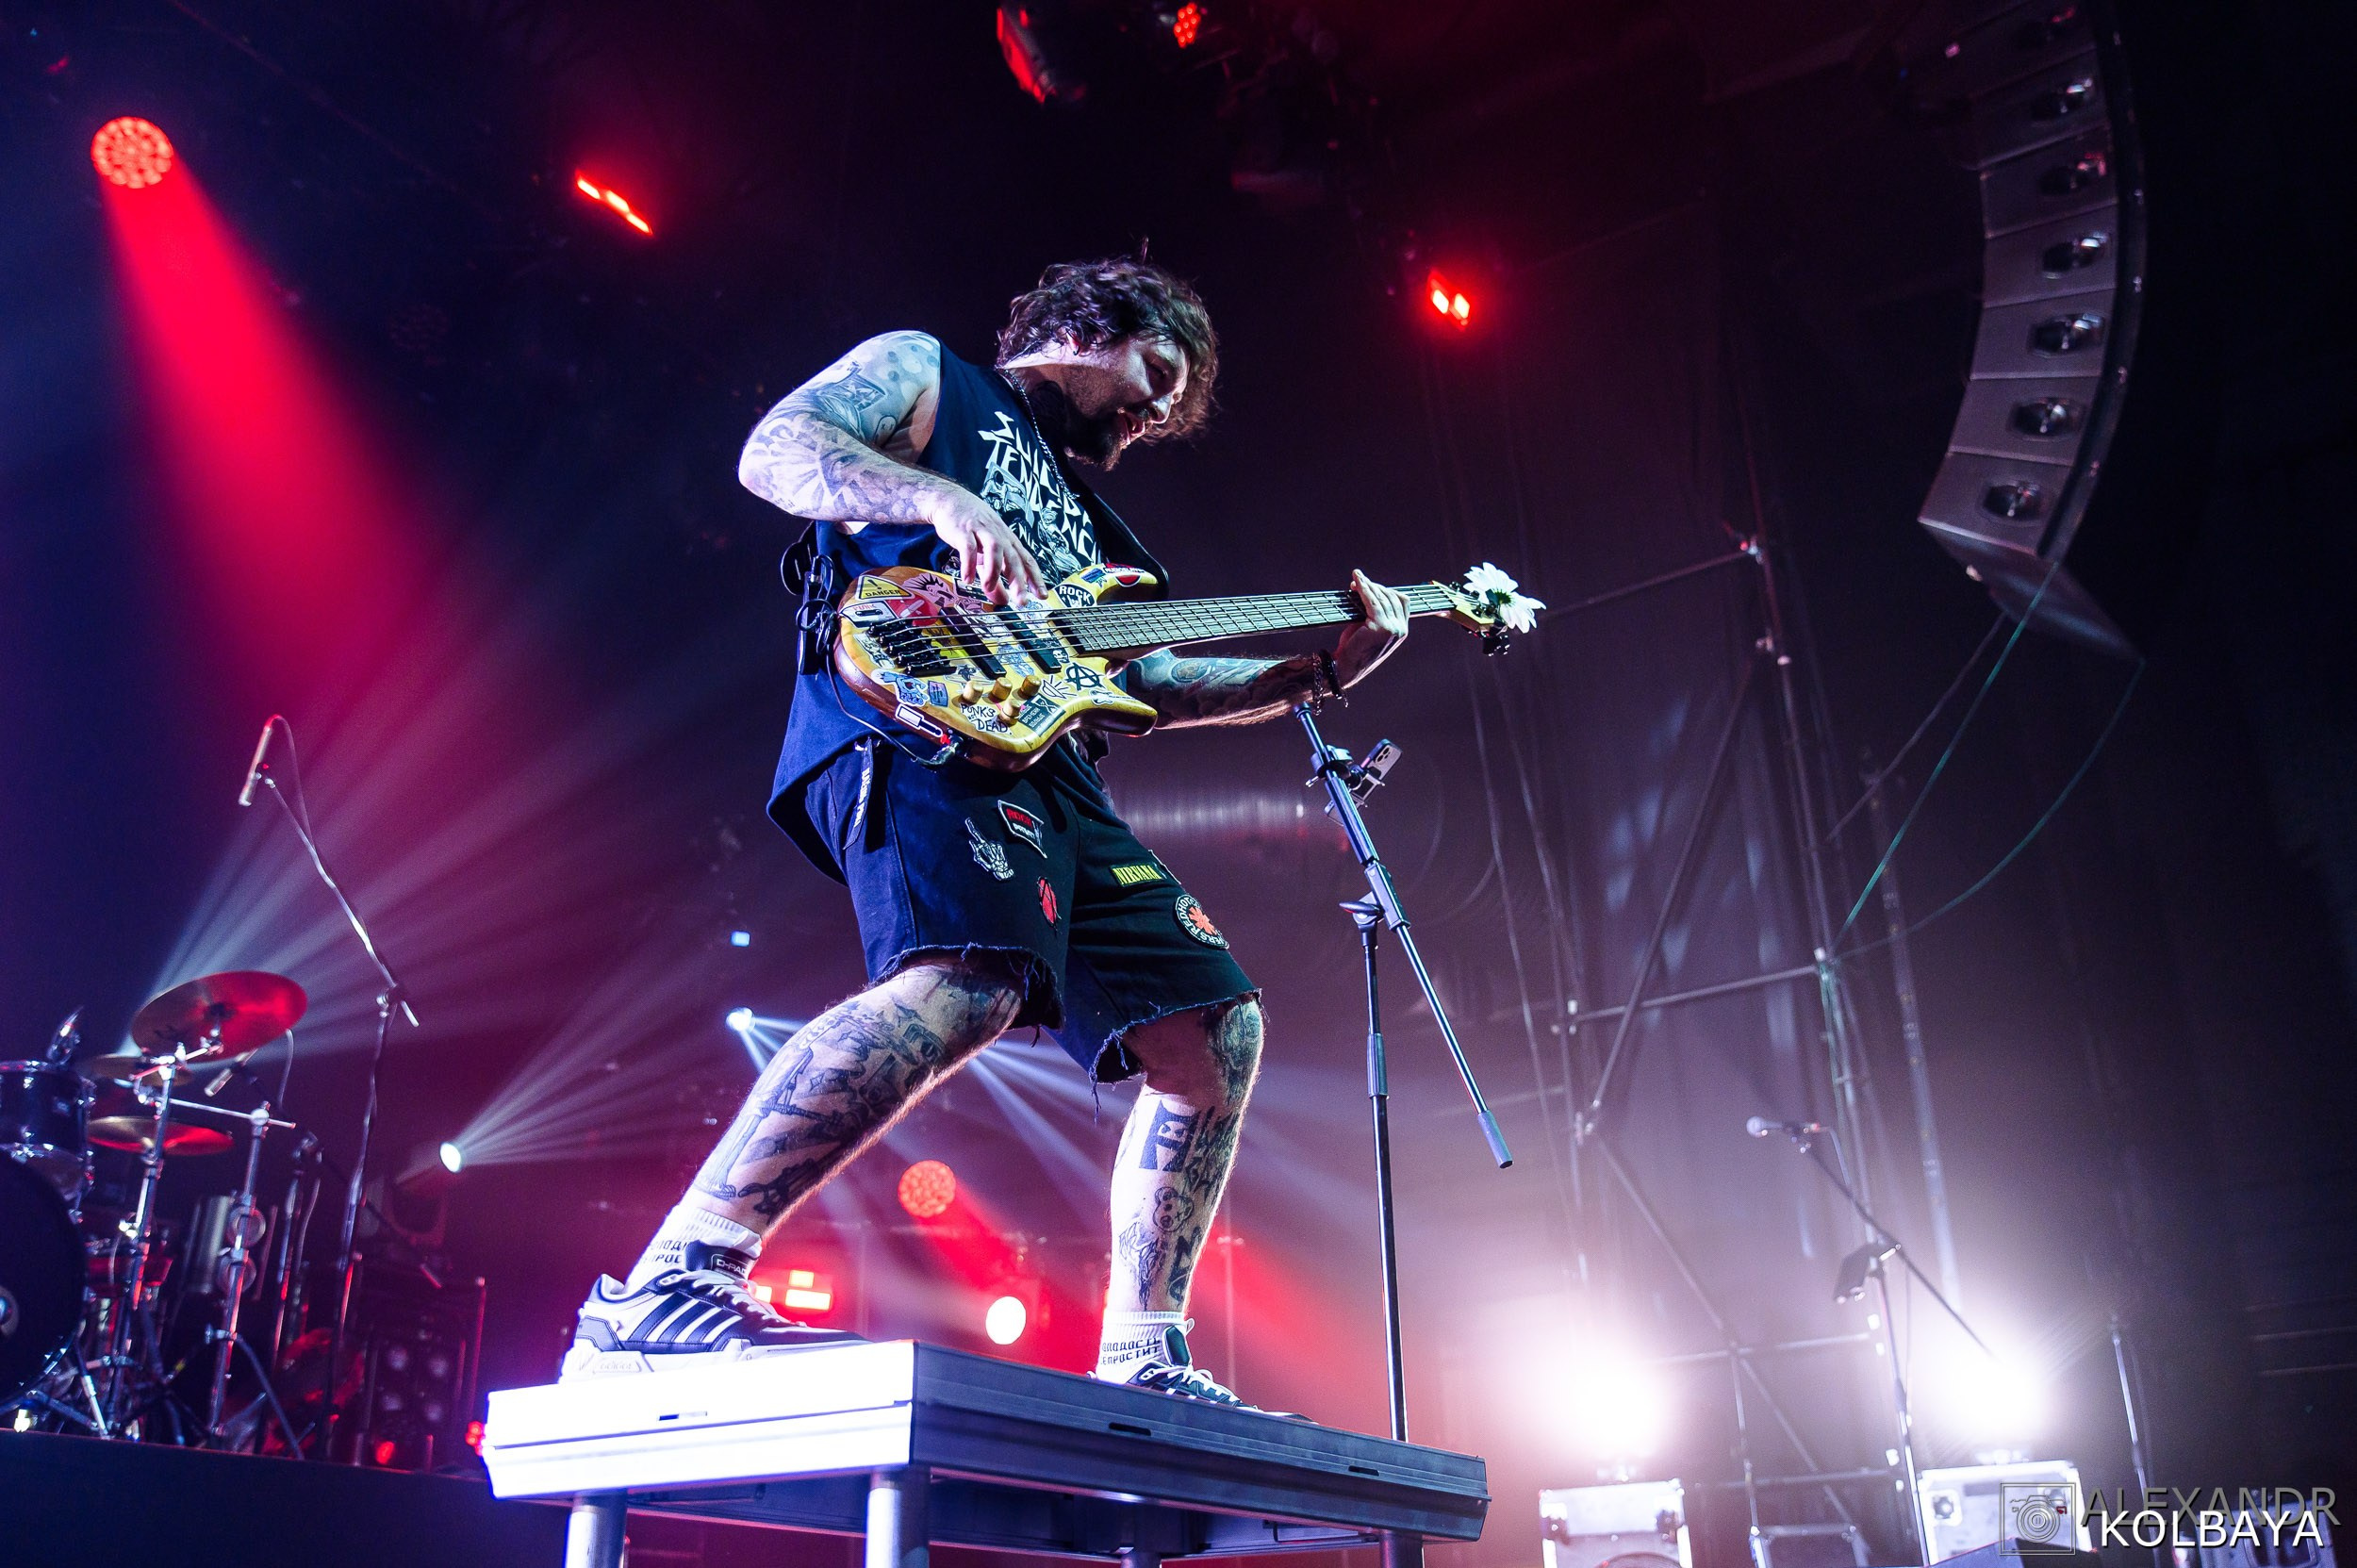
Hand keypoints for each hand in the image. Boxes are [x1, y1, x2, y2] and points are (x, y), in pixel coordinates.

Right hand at [926, 488, 1048, 604]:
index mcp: (1007, 540)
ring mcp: (981, 531)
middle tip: (1021, 600)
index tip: (1042, 595)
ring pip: (994, 549)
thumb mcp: (984, 554)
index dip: (1035, 578)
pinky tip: (967, 578)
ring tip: (988, 587)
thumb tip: (1003, 601)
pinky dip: (968, 564)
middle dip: (1019, 581)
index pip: (1026, 560)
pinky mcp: (963, 530)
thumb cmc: (972, 528)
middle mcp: (998, 535)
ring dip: (993, 571)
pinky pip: (968, 547)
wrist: (950, 501)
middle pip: (1013, 558)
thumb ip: (994, 577)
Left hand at [1332, 568, 1409, 687]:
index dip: (1387, 590)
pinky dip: (1364, 589)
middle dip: (1375, 586)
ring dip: (1368, 585)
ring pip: (1382, 597)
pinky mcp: (1380, 626)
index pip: (1402, 602)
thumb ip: (1376, 613)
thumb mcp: (1370, 628)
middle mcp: (1401, 629)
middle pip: (1392, 597)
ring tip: (1356, 578)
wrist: (1345, 667)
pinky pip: (1372, 601)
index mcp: (1402, 630)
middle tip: (1359, 580)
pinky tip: (1356, 583)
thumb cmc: (1354, 648)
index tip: (1371, 585)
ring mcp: (1392, 628)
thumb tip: (1369, 589)